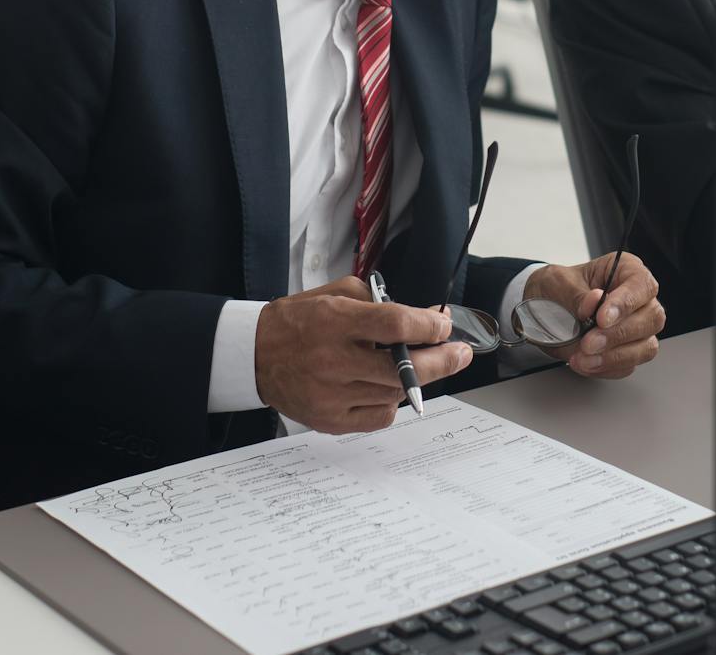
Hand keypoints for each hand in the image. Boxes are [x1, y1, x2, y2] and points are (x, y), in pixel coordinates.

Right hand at [255, 276, 472, 432]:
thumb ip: (379, 303)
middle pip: (403, 368)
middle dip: (441, 361)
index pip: (395, 325)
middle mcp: (333, 360)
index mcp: (335, 321)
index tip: (442, 326)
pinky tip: (386, 387)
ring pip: (396, 393)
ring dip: (417, 379)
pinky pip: (380, 416)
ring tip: (420, 365)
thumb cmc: (300, 320)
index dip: (428, 327)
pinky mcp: (330, 420)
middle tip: (460, 354)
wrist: (254, 355)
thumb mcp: (336, 294)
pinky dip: (391, 400)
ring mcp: (331, 395)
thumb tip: (426, 319)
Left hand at [525, 253, 664, 378]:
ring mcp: (636, 327)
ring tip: (583, 357)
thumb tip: (595, 301)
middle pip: (652, 318)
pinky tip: (585, 363)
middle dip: (618, 334)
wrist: (541, 311)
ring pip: (646, 346)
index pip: (642, 285)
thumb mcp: (557, 283)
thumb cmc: (556, 288)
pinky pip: (627, 366)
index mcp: (625, 270)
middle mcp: (637, 299)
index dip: (626, 303)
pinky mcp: (627, 351)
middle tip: (589, 342)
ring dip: (614, 356)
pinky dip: (605, 368)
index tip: (602, 318)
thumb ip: (577, 294)